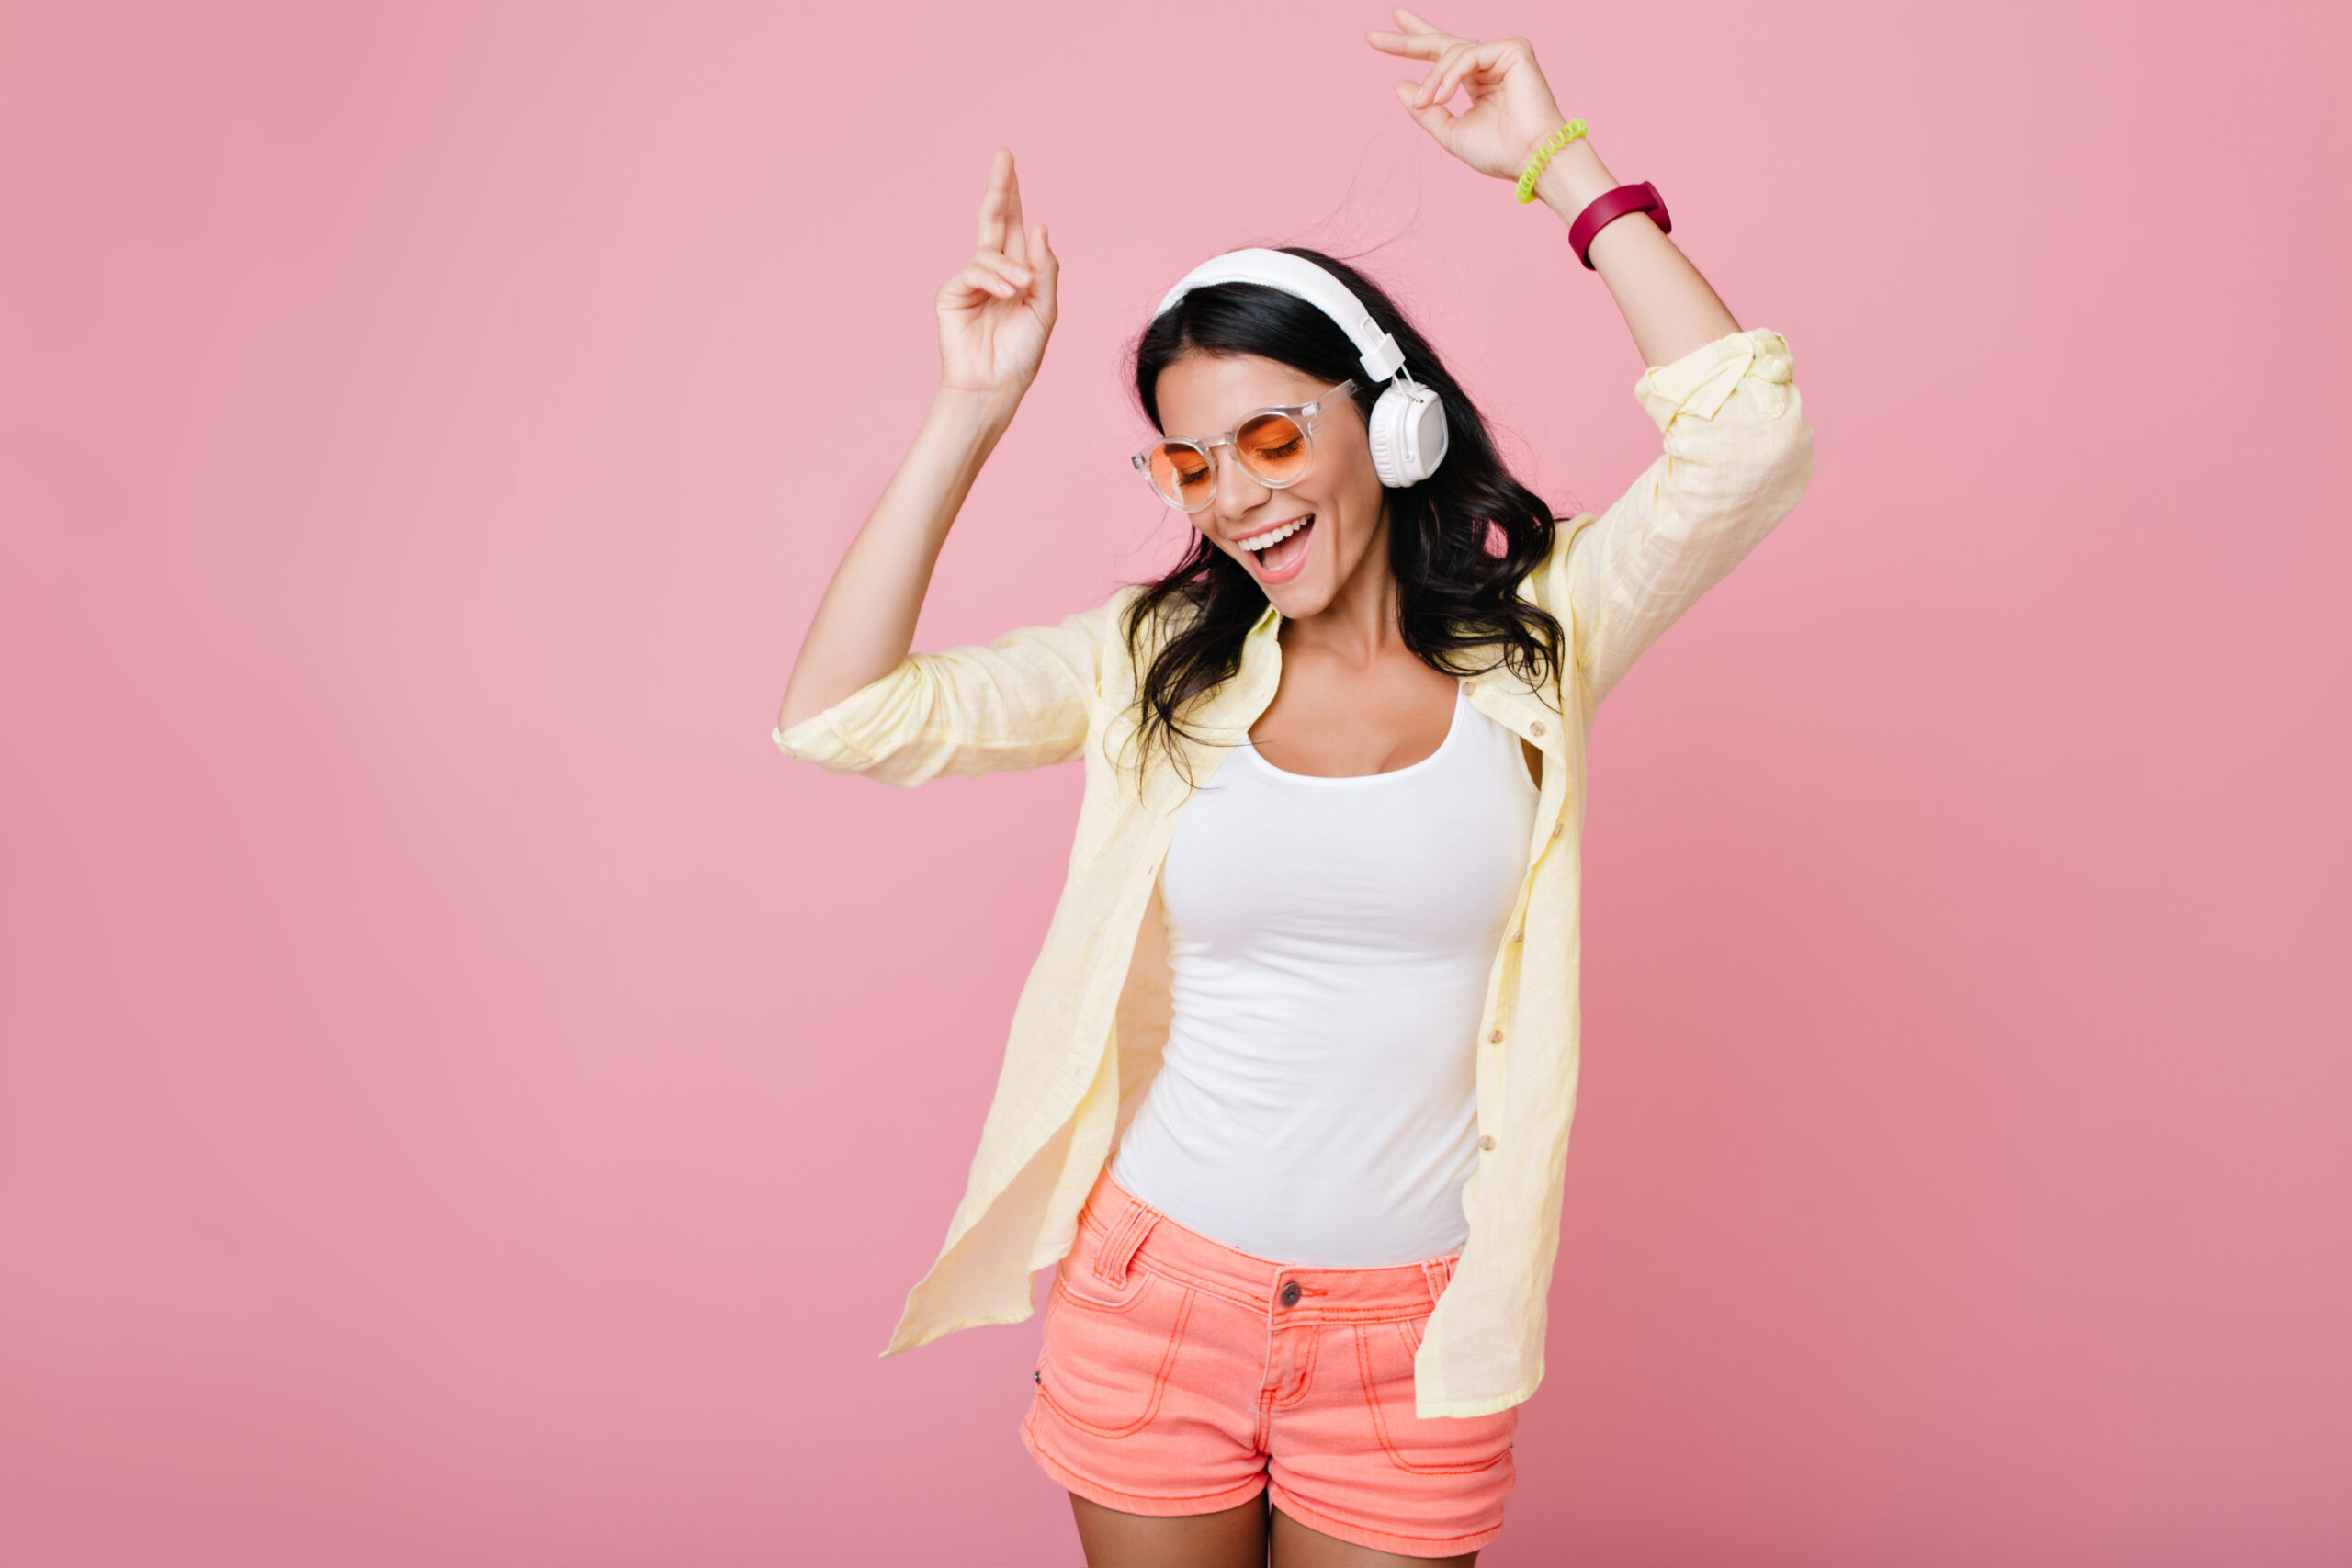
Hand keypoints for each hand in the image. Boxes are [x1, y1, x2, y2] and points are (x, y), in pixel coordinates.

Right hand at [936, 148, 1058, 398]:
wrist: (995, 386)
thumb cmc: (1020, 354)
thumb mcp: (1044, 310)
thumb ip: (1043, 270)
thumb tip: (1038, 228)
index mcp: (1015, 272)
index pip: (1012, 225)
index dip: (1011, 195)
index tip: (1009, 163)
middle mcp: (992, 271)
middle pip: (994, 219)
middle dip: (1000, 188)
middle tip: (1004, 155)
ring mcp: (970, 281)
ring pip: (990, 251)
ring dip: (1010, 267)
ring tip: (1021, 289)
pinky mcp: (952, 293)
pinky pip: (975, 271)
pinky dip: (994, 278)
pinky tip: (1008, 292)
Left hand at [1365, 8, 1567, 182]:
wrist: (1530, 159)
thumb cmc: (1497, 152)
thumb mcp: (1449, 132)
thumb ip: (1425, 110)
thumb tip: (1397, 84)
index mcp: (1475, 82)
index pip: (1440, 57)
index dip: (1411, 44)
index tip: (1377, 38)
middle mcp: (1487, 65)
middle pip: (1441, 42)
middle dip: (1408, 39)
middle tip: (1372, 37)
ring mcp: (1502, 55)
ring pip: (1451, 53)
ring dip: (1433, 79)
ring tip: (1426, 102)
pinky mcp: (1514, 50)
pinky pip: (1468, 55)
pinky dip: (1450, 74)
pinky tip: (1442, 95)